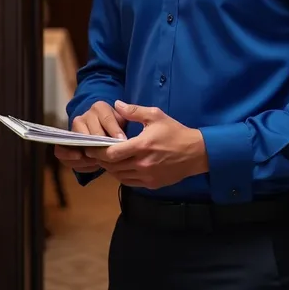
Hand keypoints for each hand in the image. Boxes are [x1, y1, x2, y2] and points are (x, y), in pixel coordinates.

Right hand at [54, 100, 126, 173]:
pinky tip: (85, 162)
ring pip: (79, 141)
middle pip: (93, 133)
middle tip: (110, 156)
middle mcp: (84, 115)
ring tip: (98, 162)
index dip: (115, 130)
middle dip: (102, 146)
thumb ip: (124, 125)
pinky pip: (63, 150)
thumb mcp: (122, 122)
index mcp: (100, 107)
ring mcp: (73, 128)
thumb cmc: (114, 127)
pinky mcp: (65, 140)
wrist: (99, 128)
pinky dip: (72, 158)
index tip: (122, 140)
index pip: (107, 118)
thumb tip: (123, 139)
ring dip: (88, 154)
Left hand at [85, 100, 208, 188]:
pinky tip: (121, 166)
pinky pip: (129, 182)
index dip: (98, 151)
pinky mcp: (150, 184)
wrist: (195, 153)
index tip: (93, 145)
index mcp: (141, 146)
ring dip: (110, 168)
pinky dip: (121, 175)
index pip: (111, 153)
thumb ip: (134, 111)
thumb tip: (117, 104)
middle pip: (112, 166)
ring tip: (107, 158)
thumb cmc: (175, 132)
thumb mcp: (156, 116)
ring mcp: (146, 176)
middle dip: (101, 159)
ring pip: (118, 176)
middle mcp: (142, 164)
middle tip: (96, 152)